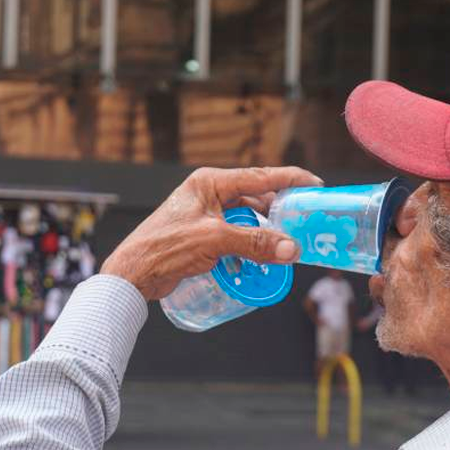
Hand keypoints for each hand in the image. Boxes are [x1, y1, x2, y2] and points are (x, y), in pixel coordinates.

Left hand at [101, 167, 322, 299]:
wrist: (133, 273)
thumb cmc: (164, 247)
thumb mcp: (214, 240)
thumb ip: (255, 242)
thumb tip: (291, 248)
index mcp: (210, 182)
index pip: (259, 176)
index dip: (290, 180)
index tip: (315, 185)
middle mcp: (209, 193)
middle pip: (256, 196)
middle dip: (281, 208)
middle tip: (306, 219)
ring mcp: (206, 213)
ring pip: (248, 217)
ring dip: (267, 228)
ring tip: (290, 240)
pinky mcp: (203, 234)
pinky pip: (238, 233)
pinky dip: (253, 242)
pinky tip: (264, 254)